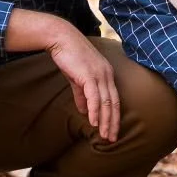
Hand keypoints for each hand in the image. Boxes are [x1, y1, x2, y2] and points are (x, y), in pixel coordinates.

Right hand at [44, 22, 120, 141]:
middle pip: (114, 103)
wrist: (61, 38)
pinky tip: (93, 122)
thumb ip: (82, 95)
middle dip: (113, 123)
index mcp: (107, 75)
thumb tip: (85, 111)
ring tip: (103, 135)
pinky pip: (94, 97)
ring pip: (106, 102)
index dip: (114, 116)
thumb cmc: (69, 57)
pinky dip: (95, 111)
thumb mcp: (77, 78)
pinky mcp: (89, 75)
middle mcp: (107, 75)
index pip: (115, 100)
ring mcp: (99, 74)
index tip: (113, 131)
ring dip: (105, 120)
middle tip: (112, 139)